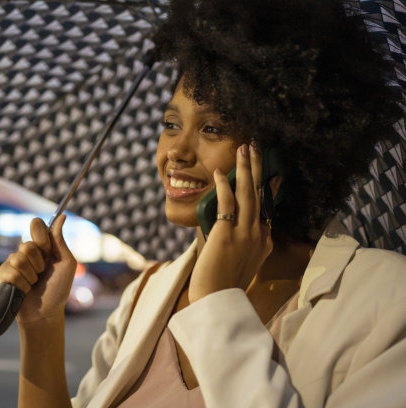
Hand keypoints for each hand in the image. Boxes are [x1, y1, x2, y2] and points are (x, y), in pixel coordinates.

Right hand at [0, 214, 76, 324]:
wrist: (45, 313)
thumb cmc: (58, 289)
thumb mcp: (66, 263)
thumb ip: (60, 240)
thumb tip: (62, 216)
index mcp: (43, 246)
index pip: (36, 225)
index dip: (40, 235)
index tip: (47, 248)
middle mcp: (27, 252)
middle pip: (27, 244)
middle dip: (39, 263)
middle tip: (42, 273)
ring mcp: (14, 262)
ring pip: (18, 258)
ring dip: (30, 275)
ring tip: (33, 283)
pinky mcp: (4, 275)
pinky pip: (10, 272)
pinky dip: (22, 284)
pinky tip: (25, 290)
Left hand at [189, 144, 273, 302]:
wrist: (217, 301)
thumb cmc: (222, 283)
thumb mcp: (239, 260)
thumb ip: (236, 240)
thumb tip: (224, 222)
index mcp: (263, 241)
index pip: (265, 207)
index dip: (267, 186)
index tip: (269, 171)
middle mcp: (258, 235)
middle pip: (260, 194)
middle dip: (257, 168)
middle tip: (256, 147)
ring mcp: (245, 234)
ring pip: (248, 194)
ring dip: (246, 169)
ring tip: (244, 149)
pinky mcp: (228, 235)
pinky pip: (227, 204)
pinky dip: (224, 187)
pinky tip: (220, 172)